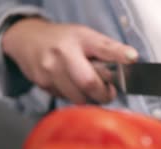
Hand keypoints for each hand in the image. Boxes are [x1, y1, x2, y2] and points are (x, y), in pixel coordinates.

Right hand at [2, 18, 138, 103]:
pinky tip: (73, 87)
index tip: (127, 69)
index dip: (118, 61)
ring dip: (89, 98)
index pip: (103, 50)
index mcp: (78, 40)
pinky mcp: (42, 85)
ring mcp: (49, 72)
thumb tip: (133, 58)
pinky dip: (75, 97)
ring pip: (78, 97)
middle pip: (88, 84)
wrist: (28, 40)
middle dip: (103, 93)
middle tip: (109, 92)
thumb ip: (110, 49)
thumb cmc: (65, 40)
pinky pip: (66, 99)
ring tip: (91, 88)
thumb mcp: (88, 37)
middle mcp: (61, 56)